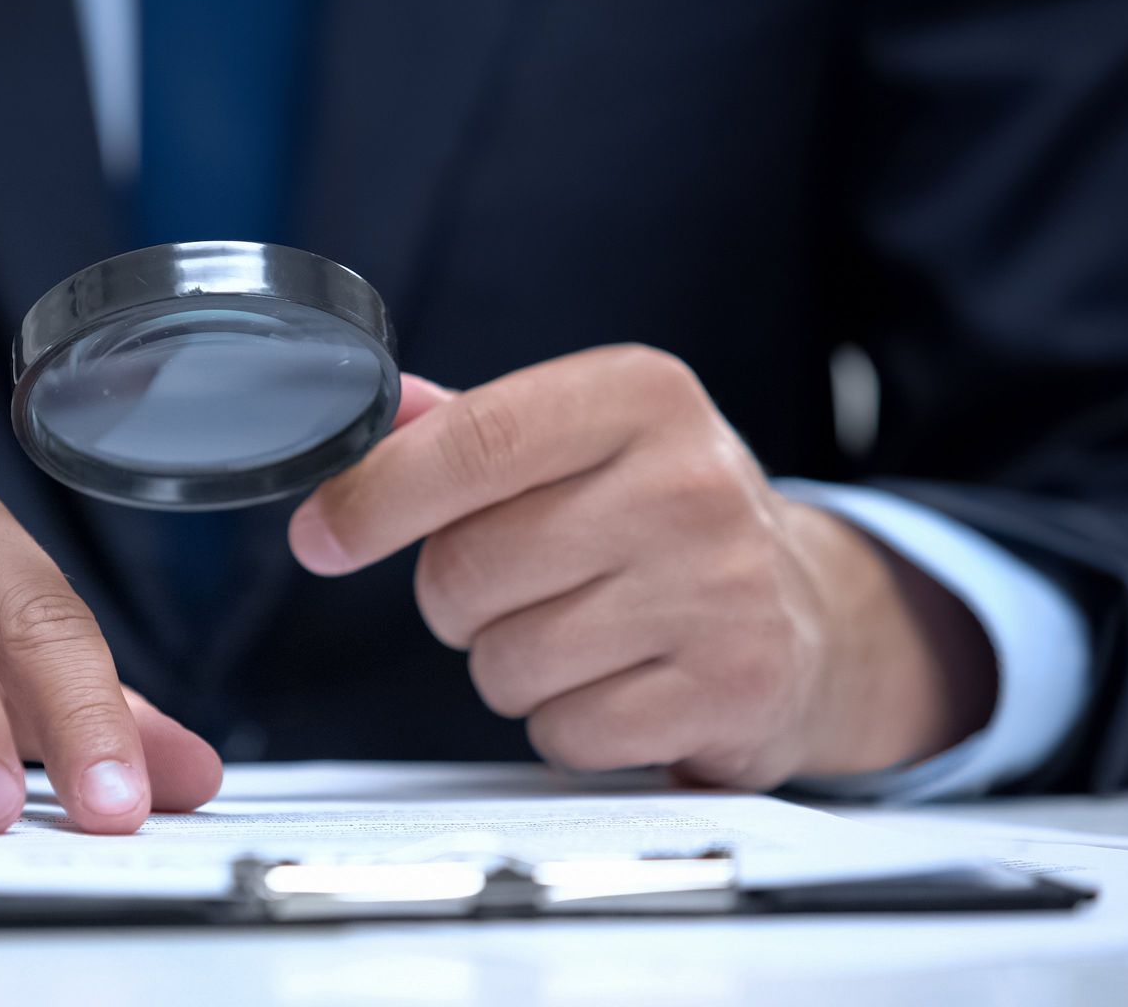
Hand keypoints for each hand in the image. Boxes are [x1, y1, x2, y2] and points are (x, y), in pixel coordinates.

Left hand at [288, 346, 995, 788]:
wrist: (805, 612)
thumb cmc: (660, 519)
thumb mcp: (578, 439)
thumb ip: (461, 428)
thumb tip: (355, 421)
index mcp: (639, 396)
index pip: (467, 445)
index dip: (373, 501)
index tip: (323, 537)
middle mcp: (689, 481)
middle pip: (466, 569)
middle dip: (458, 597)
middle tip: (520, 587)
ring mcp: (719, 588)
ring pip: (504, 661)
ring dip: (511, 665)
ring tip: (581, 633)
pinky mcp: (731, 687)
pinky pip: (565, 732)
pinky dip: (568, 725)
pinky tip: (620, 684)